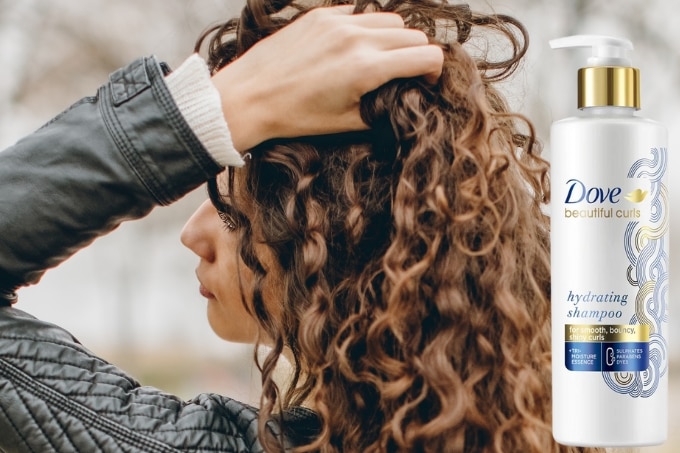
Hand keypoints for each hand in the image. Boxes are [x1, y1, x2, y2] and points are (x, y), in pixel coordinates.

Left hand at [211, 5, 442, 150]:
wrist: (250, 97)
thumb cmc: (295, 116)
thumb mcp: (346, 123)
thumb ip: (383, 106)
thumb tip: (404, 96)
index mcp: (367, 69)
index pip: (426, 56)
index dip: (434, 71)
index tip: (425, 81)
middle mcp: (357, 39)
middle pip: (413, 34)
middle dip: (415, 54)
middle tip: (402, 73)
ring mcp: (338, 22)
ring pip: (389, 19)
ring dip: (393, 38)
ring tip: (378, 58)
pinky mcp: (320, 15)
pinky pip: (360, 12)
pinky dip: (366, 27)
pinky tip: (352, 46)